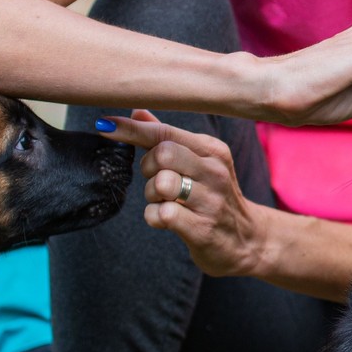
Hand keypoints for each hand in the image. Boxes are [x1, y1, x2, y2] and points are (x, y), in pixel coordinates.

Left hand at [99, 112, 267, 277]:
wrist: (248, 240)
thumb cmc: (214, 197)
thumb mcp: (200, 162)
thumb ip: (168, 138)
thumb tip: (136, 111)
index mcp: (212, 150)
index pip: (166, 132)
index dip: (131, 129)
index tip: (104, 125)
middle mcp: (215, 171)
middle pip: (163, 153)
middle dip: (147, 167)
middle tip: (155, 179)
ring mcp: (211, 201)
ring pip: (161, 184)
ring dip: (151, 194)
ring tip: (164, 200)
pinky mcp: (203, 229)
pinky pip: (161, 215)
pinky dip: (154, 217)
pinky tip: (166, 219)